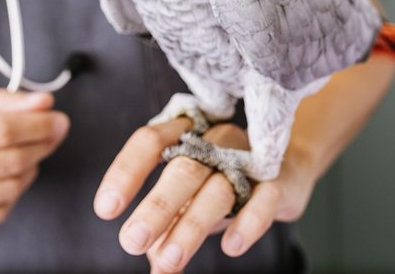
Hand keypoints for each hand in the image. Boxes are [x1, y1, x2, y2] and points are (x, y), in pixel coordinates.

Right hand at [0, 84, 68, 240]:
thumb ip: (1, 100)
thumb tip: (44, 102)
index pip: (1, 130)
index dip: (38, 125)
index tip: (59, 119)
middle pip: (8, 160)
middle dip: (42, 145)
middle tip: (54, 134)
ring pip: (8, 189)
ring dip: (30, 169)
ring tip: (28, 154)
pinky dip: (14, 192)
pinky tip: (9, 176)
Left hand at [93, 119, 316, 272]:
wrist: (288, 166)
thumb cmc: (223, 179)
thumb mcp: (190, 198)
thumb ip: (169, 224)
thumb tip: (150, 260)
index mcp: (186, 133)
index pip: (150, 142)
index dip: (126, 172)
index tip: (105, 208)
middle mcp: (215, 140)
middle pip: (182, 168)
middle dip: (156, 208)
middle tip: (131, 241)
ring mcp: (249, 157)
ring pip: (218, 188)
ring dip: (190, 226)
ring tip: (168, 260)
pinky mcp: (280, 180)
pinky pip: (265, 199)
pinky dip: (247, 224)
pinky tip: (230, 247)